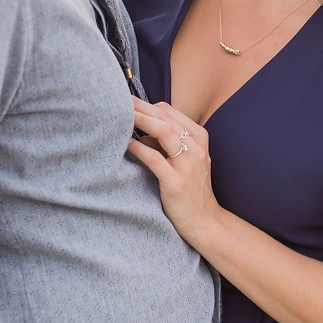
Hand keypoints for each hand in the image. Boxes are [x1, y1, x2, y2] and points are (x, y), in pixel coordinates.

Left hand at [127, 99, 221, 246]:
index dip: (146, 105)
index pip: (169, 111)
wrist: (204, 221)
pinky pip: (155, 159)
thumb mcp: (185, 160)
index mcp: (199, 137)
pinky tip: (127, 145)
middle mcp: (196, 147)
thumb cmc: (190, 188)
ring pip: (164, 132)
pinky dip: (139, 149)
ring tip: (122, 117)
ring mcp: (188, 165)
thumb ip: (166, 143)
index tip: (127, 104)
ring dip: (140, 121)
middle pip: (165, 117)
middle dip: (139, 107)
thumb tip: (141, 132)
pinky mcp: (176, 183)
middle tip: (118, 102)